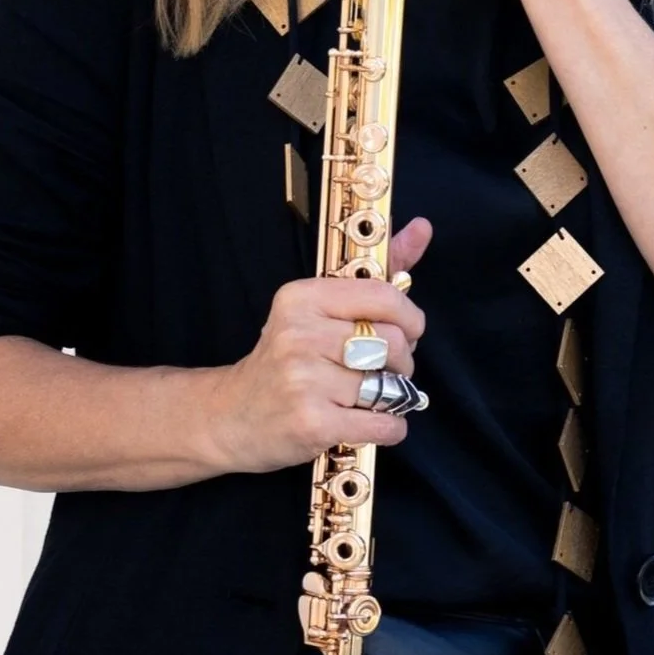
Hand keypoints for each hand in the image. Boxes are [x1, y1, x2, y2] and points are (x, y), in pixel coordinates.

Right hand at [207, 219, 432, 473]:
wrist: (231, 414)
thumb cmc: (286, 357)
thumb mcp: (318, 308)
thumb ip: (376, 271)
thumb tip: (422, 227)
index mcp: (303, 298)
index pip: (383, 297)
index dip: (410, 317)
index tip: (408, 330)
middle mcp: (300, 334)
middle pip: (391, 344)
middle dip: (402, 361)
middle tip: (386, 369)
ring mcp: (304, 381)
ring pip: (387, 387)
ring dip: (392, 397)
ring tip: (370, 395)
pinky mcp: (312, 424)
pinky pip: (382, 424)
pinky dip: (391, 427)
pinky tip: (374, 421)